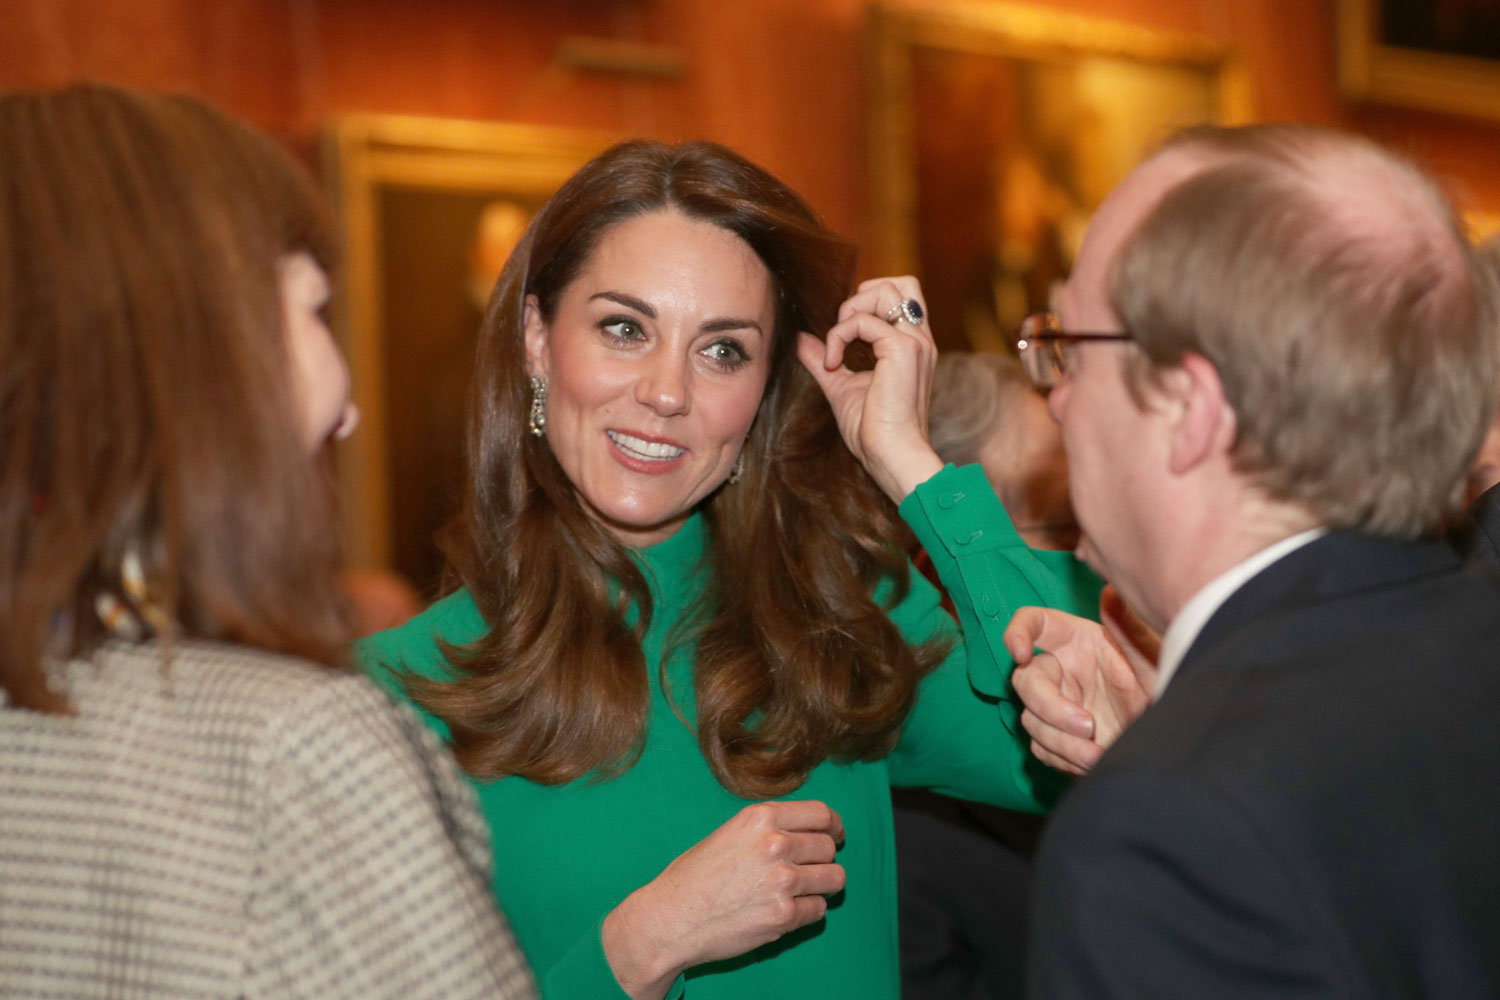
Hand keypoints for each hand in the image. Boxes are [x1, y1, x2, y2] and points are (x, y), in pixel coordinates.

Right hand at [601, 800, 845, 999]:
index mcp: (760, 818)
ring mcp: (783, 881)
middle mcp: (775, 844)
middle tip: (808, 869)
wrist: (670, 919)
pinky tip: (785, 911)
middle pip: (829, 846)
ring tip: (801, 890)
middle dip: (823, 859)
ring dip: (822, 885)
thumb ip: (768, 829)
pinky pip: (819, 909)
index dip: (833, 826)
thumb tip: (808, 831)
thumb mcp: (729, 833)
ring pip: (834, 878)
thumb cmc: (693, 877)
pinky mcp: (784, 916)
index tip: (834, 835)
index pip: (821, 814)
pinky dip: (807, 912)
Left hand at [796, 276, 943, 502]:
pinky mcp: (903, 349)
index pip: (900, 297)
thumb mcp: (841, 387)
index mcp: (911, 346)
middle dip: (863, 294)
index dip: (866, 302)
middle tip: (843, 329)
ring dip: (851, 310)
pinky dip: (839, 335)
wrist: (891, 456)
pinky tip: (833, 362)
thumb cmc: (874, 432)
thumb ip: (824, 360)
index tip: (843, 337)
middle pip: (901, 282)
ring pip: (886, 289)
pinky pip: (864, 321)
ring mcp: (914, 341)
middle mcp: (919, 338)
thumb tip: (801, 339)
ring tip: (838, 344)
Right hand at [1004, 586, 1159, 774]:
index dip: (1017, 632)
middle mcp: (1060, 671)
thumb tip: (1110, 591)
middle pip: (1025, 680)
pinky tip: (1092, 761)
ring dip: (1061, 740)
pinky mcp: (1058, 738)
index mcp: (1075, 641)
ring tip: (1096, 754)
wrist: (1171, 737)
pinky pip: (1042, 748)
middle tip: (1088, 725)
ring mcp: (1056, 705)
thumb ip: (1128, 626)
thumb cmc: (1162, 688)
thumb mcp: (1151, 658)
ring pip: (1032, 719)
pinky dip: (1064, 757)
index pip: (1033, 623)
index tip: (1020, 652)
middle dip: (1050, 706)